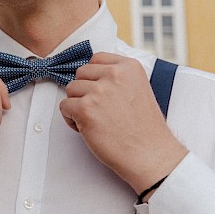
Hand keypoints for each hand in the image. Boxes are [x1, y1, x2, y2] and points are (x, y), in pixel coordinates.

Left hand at [60, 52, 187, 193]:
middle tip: (99, 110)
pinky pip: (64, 106)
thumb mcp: (138, 89)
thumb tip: (91, 76)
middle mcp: (114, 75)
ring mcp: (99, 91)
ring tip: (95, 120)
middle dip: (85, 91)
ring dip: (77, 105)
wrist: (150, 154)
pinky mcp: (85, 109)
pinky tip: (87, 128)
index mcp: (129, 67)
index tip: (102, 91)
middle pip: (80, 73)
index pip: (96, 59)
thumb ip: (118, 78)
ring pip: (70, 89)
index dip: (94, 77)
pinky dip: (71, 119)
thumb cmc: (144, 128)